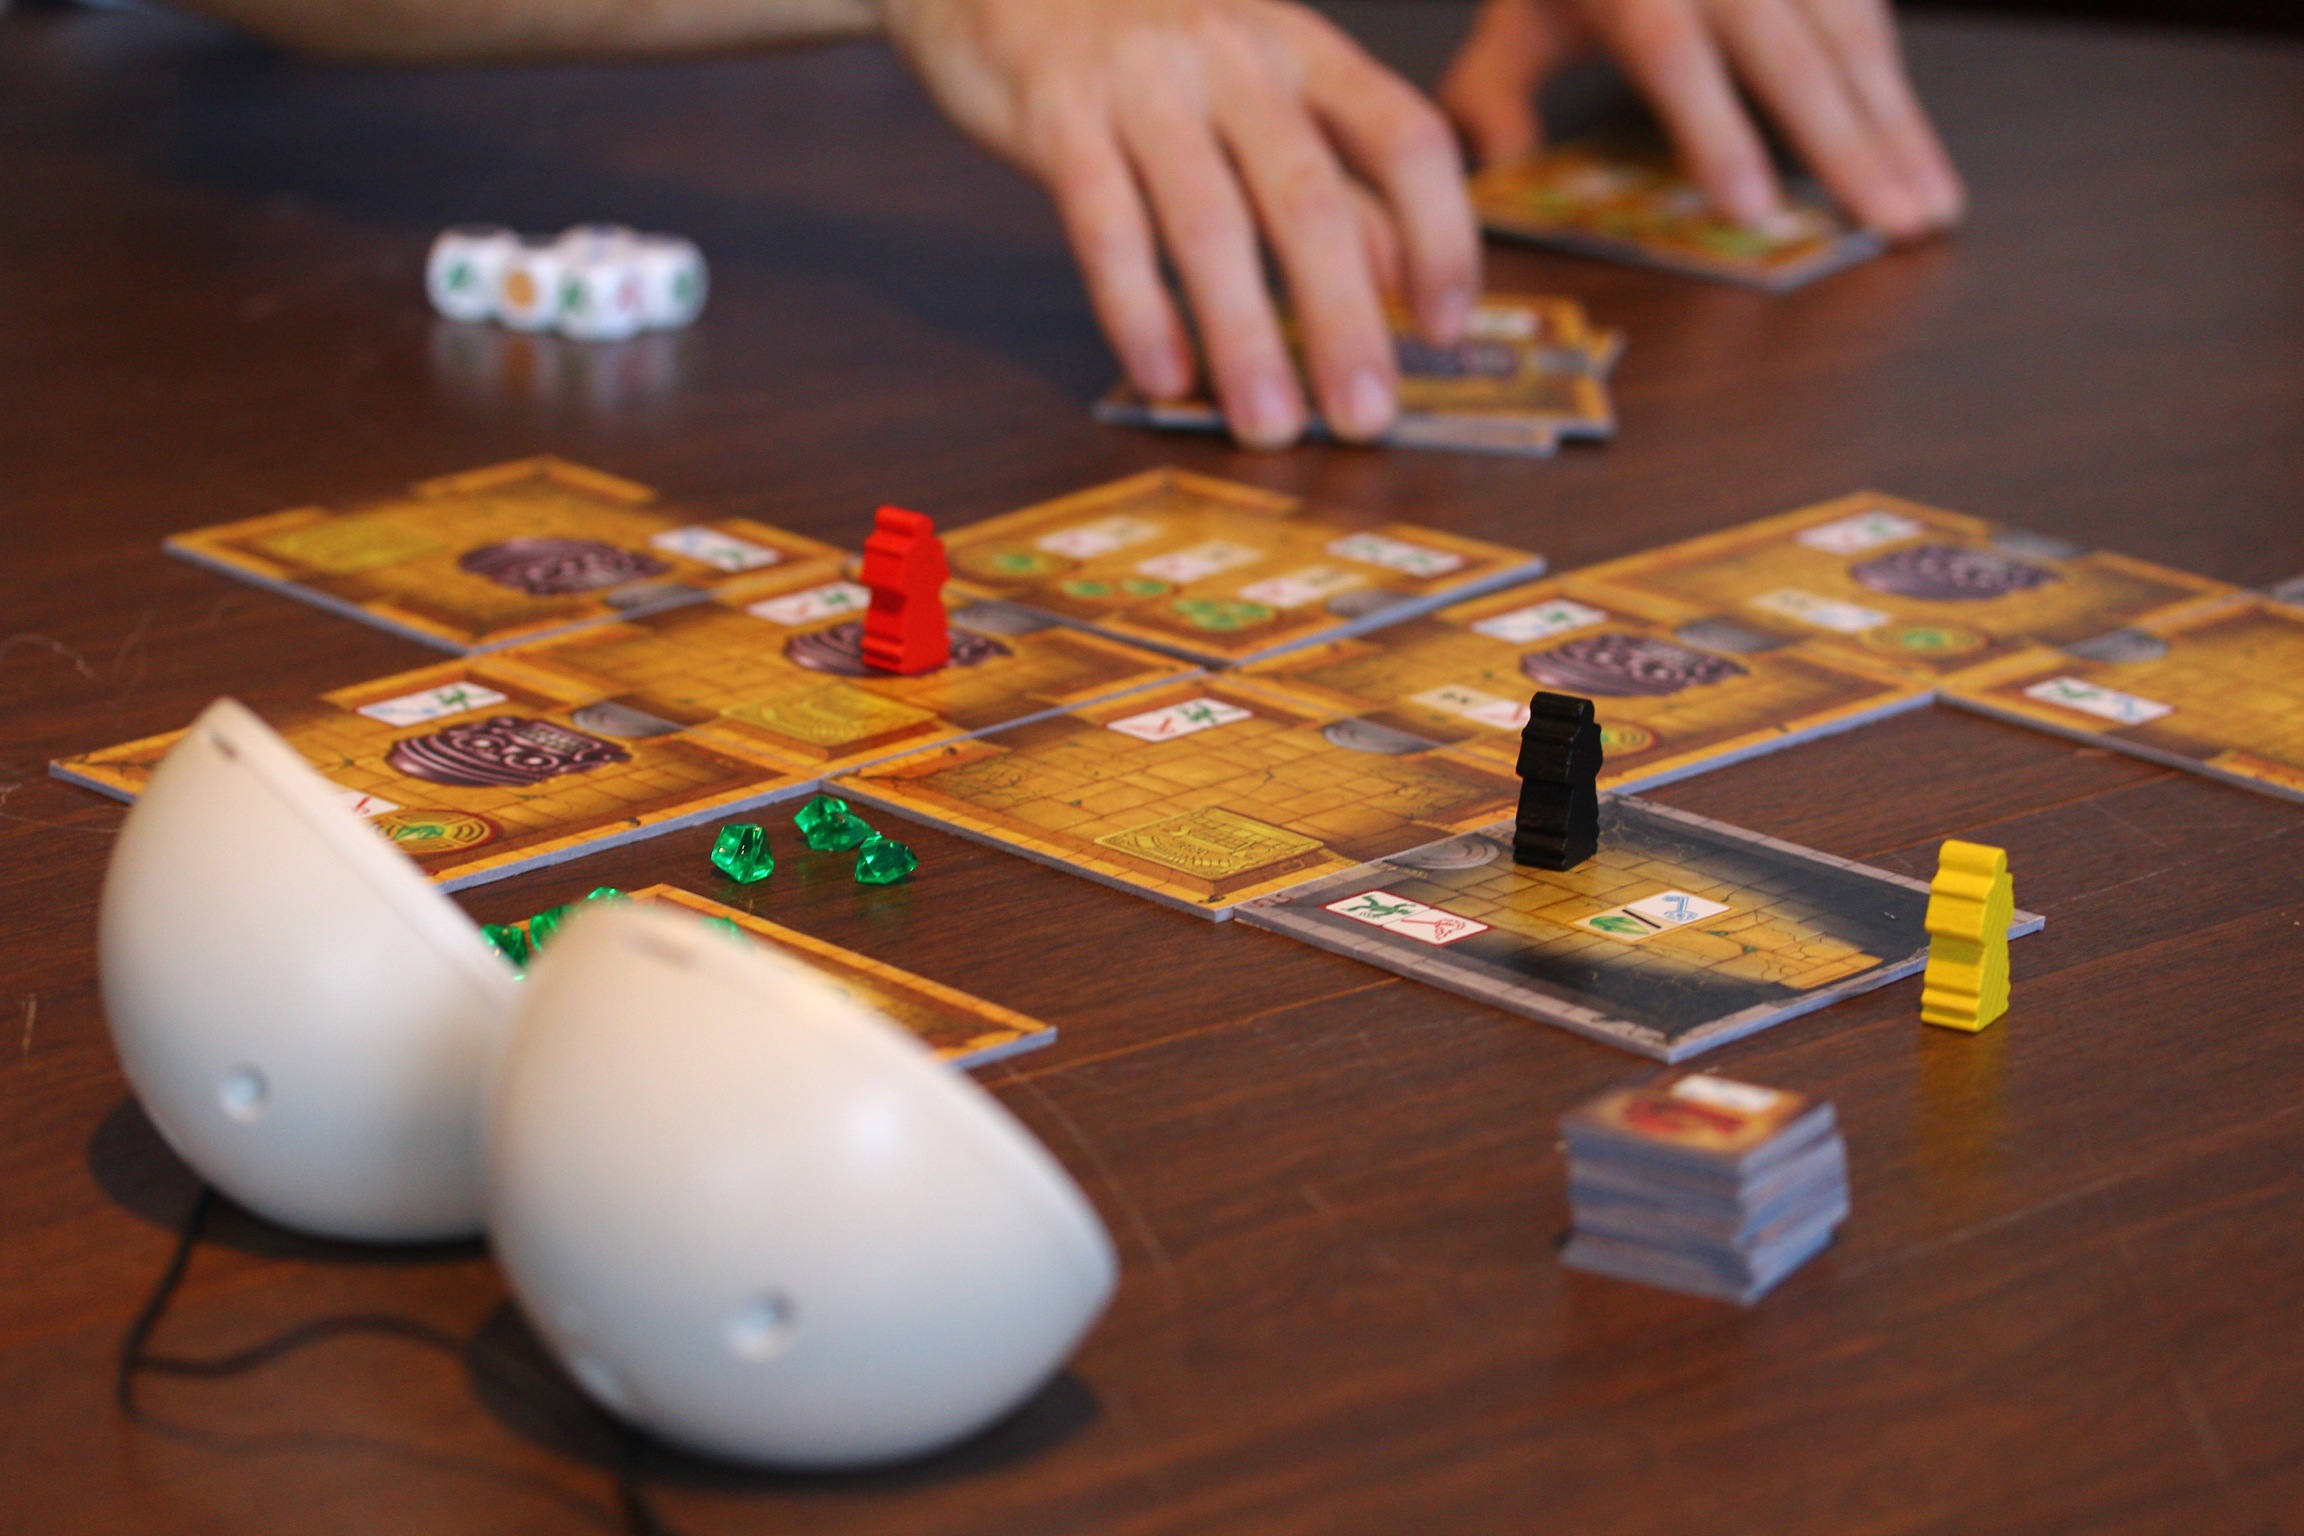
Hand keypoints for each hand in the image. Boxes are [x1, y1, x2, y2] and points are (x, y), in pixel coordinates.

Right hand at [884, 0, 1481, 447]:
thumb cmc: (1144, 45)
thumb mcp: (1256, 91)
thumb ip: (1329, 179)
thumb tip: (1404, 282)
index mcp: (1301, 50)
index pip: (1403, 136)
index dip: (1439, 234)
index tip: (1447, 326)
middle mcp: (1233, 59)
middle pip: (1310, 196)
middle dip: (1345, 320)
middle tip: (1366, 417)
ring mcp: (1142, 83)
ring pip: (1210, 222)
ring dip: (1246, 336)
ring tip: (1269, 426)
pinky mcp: (1056, 113)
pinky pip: (1105, 222)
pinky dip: (1138, 307)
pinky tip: (1165, 375)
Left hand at [1439, 0, 1963, 239]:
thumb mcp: (1515, 19)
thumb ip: (1492, 97)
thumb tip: (1500, 173)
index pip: (1675, 53)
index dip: (1715, 131)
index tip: (1751, 209)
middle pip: (1794, 52)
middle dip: (1850, 144)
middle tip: (1897, 229)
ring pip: (1855, 31)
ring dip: (1900, 126)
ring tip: (1932, 210)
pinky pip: (1872, 9)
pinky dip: (1901, 87)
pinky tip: (1925, 153)